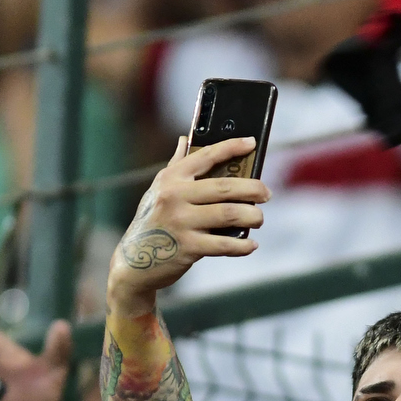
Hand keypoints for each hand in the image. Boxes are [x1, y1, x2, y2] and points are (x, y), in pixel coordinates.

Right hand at [108, 136, 267, 308]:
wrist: (134, 262)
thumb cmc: (153, 220)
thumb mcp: (158, 190)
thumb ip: (175, 166)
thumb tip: (185, 139)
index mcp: (171, 178)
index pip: (206, 156)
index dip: (231, 147)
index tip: (252, 143)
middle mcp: (175, 196)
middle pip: (225, 187)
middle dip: (253, 189)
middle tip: (266, 194)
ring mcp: (181, 222)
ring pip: (230, 214)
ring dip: (253, 216)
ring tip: (259, 219)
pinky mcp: (188, 247)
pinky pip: (224, 244)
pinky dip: (243, 245)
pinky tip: (251, 244)